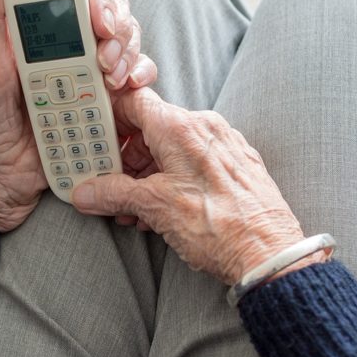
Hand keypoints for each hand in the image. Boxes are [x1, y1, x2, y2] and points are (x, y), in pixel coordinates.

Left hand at [0, 0, 156, 231]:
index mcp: (37, 38)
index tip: (99, 17)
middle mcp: (66, 54)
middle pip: (111, 19)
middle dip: (118, 29)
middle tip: (106, 57)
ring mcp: (87, 83)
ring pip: (127, 50)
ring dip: (131, 56)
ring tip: (115, 80)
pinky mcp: (102, 112)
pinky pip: (133, 92)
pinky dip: (140, 87)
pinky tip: (130, 94)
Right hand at [71, 88, 326, 284]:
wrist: (269, 255)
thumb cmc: (218, 226)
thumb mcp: (154, 207)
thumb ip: (114, 194)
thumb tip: (86, 192)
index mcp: (180, 127)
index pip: (134, 101)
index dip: (109, 117)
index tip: (92, 135)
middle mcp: (204, 128)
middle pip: (151, 129)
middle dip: (125, 159)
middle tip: (105, 183)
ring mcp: (223, 147)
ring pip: (172, 151)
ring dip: (146, 177)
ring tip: (131, 210)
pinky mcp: (236, 167)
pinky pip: (194, 165)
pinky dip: (171, 183)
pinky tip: (159, 213)